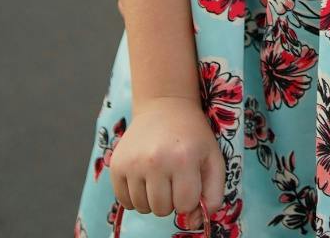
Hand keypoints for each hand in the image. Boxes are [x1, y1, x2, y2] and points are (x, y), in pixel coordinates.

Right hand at [109, 95, 224, 227]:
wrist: (165, 106)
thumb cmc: (193, 136)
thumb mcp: (213, 159)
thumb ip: (213, 194)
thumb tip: (193, 223)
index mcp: (184, 159)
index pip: (184, 205)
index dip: (189, 198)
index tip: (190, 181)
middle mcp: (156, 161)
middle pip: (161, 210)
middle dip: (171, 200)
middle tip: (174, 178)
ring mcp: (133, 163)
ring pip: (142, 208)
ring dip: (153, 199)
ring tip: (160, 177)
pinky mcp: (116, 165)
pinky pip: (124, 201)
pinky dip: (136, 196)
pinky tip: (145, 177)